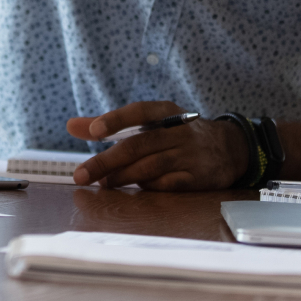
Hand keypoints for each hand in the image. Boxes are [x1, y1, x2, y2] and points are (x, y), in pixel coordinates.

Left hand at [65, 101, 246, 190]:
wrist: (230, 148)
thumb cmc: (176, 133)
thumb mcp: (150, 122)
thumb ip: (110, 124)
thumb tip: (70, 126)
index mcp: (166, 112)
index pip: (139, 112)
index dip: (117, 119)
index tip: (94, 131)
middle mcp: (179, 131)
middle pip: (138, 145)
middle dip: (106, 161)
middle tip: (80, 175)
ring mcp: (190, 155)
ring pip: (151, 166)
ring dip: (122, 176)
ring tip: (101, 183)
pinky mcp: (198, 178)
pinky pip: (168, 184)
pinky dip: (148, 186)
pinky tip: (133, 188)